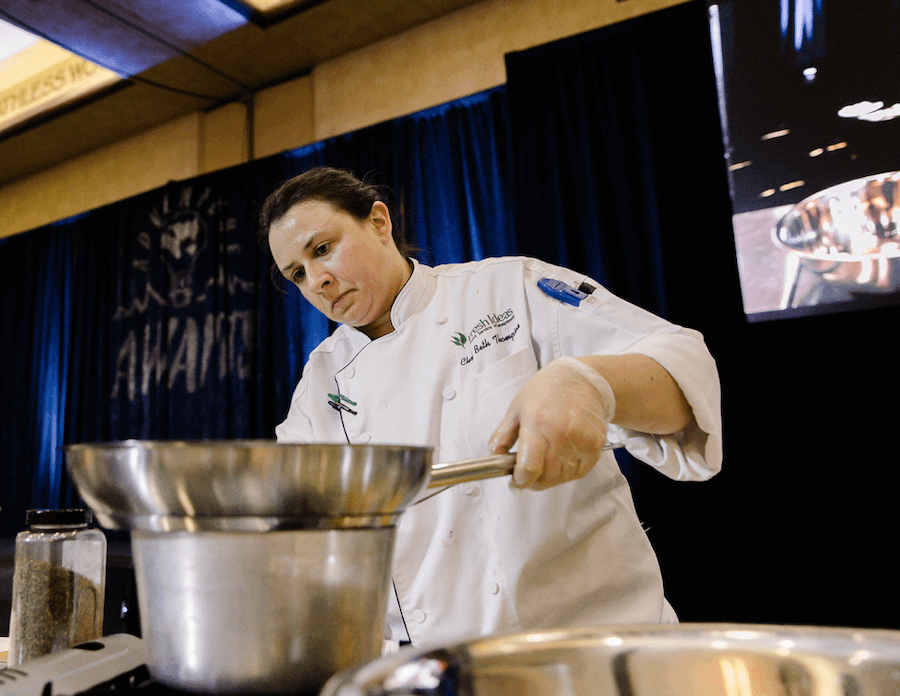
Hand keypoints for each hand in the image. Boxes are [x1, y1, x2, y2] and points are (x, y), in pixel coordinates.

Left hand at [488, 357, 614, 489]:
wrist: (582, 380)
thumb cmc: (547, 391)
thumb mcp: (517, 408)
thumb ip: (502, 434)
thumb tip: (494, 454)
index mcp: (537, 422)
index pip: (529, 467)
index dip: (521, 480)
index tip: (516, 481)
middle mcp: (561, 433)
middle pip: (546, 476)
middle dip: (534, 480)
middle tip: (528, 473)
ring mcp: (581, 440)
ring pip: (562, 477)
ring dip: (551, 477)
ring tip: (545, 462)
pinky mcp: (595, 444)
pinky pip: (580, 471)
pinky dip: (568, 472)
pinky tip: (561, 458)